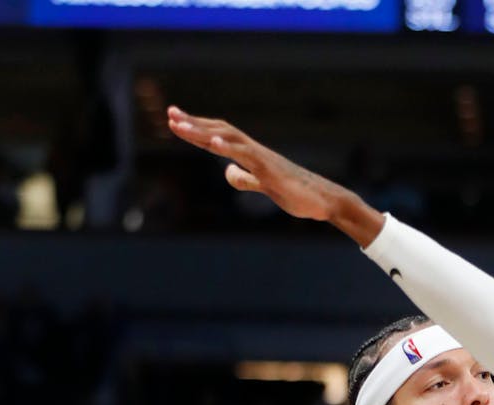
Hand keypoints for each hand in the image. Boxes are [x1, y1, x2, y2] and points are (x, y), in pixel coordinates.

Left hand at [167, 105, 350, 221]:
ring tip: (181, 126)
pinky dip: (230, 148)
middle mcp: (255, 151)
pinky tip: (213, 144)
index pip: (218, 137)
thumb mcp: (264, 186)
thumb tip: (228, 172)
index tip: (175, 120)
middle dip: (193, 123)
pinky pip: (248, 156)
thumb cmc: (297, 194)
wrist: (323, 201)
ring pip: (229, 138)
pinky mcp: (271, 171)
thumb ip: (245, 178)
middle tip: (170, 114)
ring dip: (203, 132)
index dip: (196, 129)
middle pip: (219, 131)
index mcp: (251, 155)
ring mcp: (263, 159)